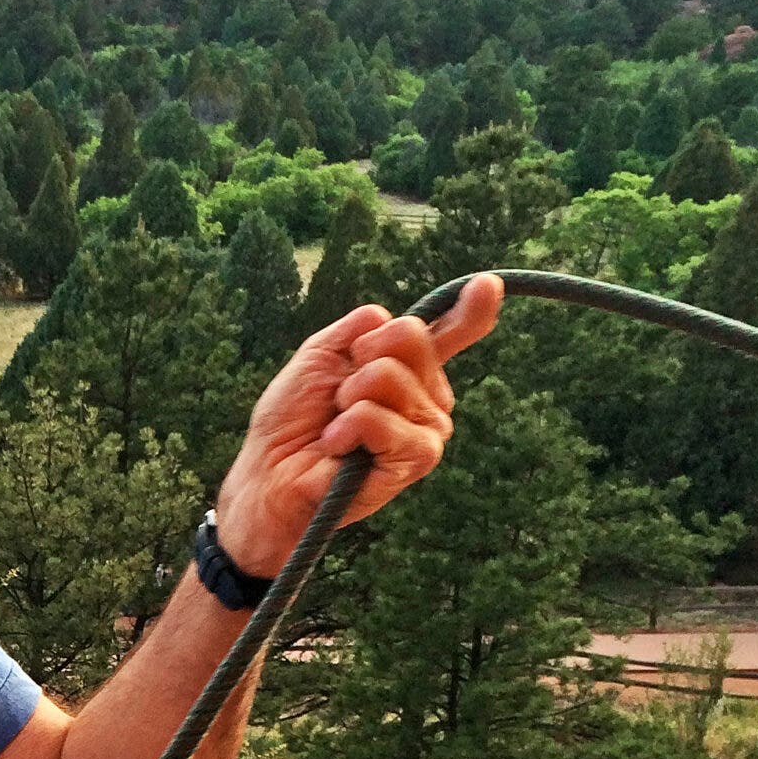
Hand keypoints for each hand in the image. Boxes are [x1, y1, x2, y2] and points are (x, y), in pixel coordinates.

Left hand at [213, 274, 501, 576]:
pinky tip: (338, 448)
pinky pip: (380, 417)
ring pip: (390, 375)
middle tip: (338, 395)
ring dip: (348, 397)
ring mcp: (428, 428)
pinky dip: (347, 427)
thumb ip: (358, 330)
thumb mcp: (320, 356)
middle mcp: (428, 397)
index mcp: (410, 370)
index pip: (449, 333)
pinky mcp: (418, 458)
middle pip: (412, 337)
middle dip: (361, 357)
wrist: (269, 473)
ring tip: (336, 429)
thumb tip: (388, 313)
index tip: (487, 285)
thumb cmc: (293, 421)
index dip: (471, 308)